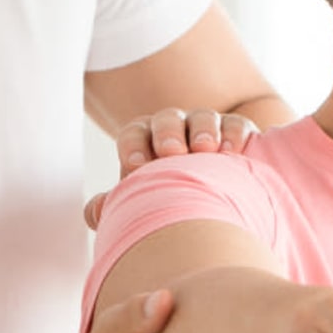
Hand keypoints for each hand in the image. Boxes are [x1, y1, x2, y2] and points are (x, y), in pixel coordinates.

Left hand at [84, 108, 258, 229]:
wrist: (215, 203)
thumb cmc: (172, 202)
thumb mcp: (144, 205)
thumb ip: (118, 207)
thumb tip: (94, 213)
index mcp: (145, 143)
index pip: (134, 135)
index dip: (133, 146)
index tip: (136, 166)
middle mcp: (175, 130)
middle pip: (167, 120)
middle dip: (168, 133)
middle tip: (171, 151)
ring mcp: (207, 129)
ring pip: (203, 119)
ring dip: (204, 130)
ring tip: (206, 148)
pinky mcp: (237, 134)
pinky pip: (236, 126)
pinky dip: (234, 134)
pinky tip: (233, 151)